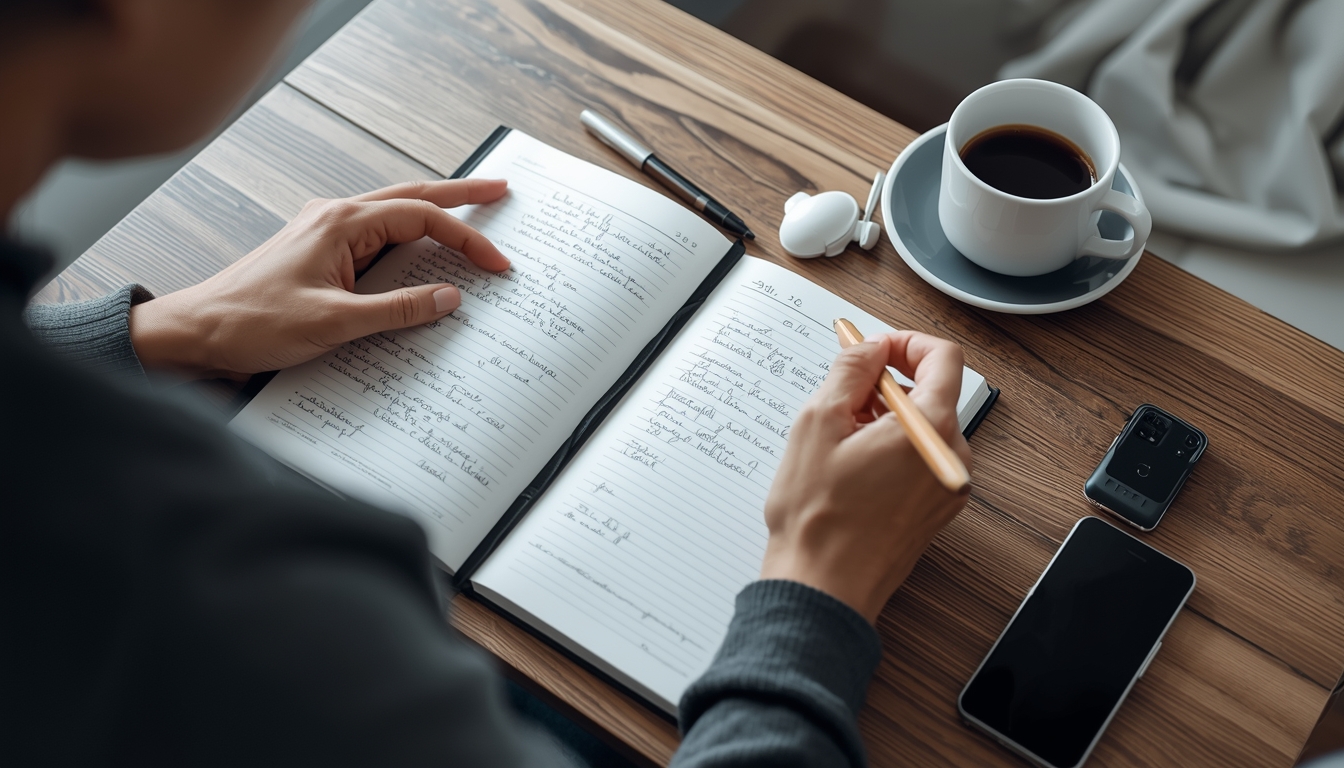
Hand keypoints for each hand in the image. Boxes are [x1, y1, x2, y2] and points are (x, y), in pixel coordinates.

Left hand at [127, 179, 510, 379]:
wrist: (197, 333)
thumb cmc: (251, 322)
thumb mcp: (334, 322)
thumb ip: (397, 309)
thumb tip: (448, 298)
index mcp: (340, 222)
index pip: (421, 218)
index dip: (464, 238)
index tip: (494, 262)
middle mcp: (334, 218)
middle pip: (412, 197)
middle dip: (460, 195)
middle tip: (500, 192)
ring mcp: (325, 234)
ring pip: (394, 214)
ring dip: (434, 213)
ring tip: (471, 211)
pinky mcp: (320, 255)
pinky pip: (376, 239)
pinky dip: (408, 240)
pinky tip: (421, 251)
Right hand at [759, 332, 972, 623]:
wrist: (823, 587)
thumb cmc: (818, 518)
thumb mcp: (819, 422)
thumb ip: (851, 369)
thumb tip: (869, 346)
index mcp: (933, 429)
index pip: (943, 357)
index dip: (904, 343)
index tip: (872, 349)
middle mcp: (952, 458)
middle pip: (931, 393)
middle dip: (886, 386)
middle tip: (841, 400)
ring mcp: (947, 486)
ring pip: (923, 428)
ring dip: (884, 420)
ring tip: (839, 443)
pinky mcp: (935, 508)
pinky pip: (920, 460)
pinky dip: (890, 450)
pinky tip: (852, 469)